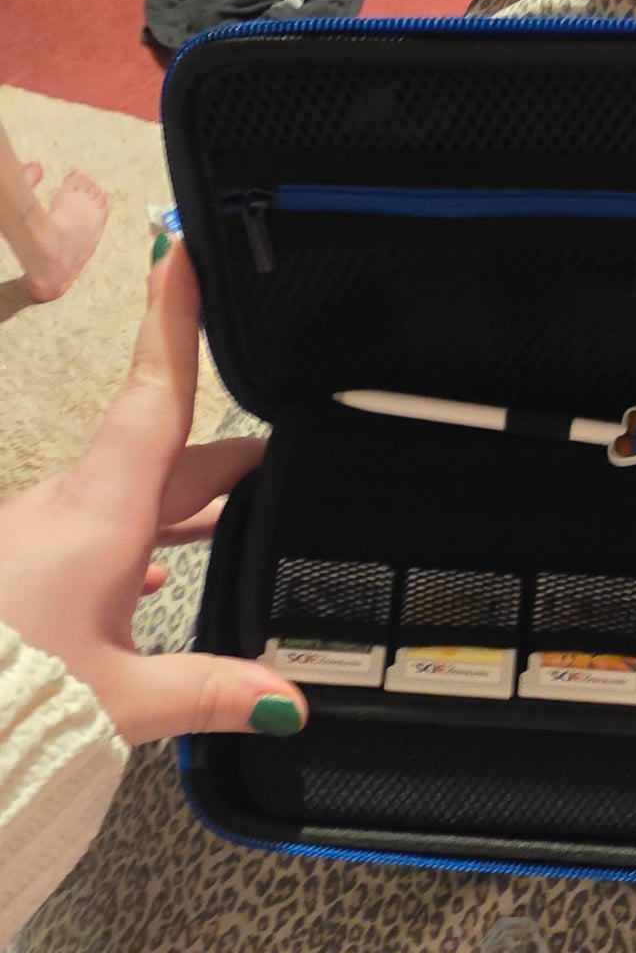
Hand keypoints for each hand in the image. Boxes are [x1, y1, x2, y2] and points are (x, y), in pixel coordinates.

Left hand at [0, 245, 307, 744]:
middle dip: (226, 450)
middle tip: (287, 442)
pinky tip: (155, 581)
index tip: (181, 251)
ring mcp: (42, 537)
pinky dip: (138, 546)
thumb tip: (291, 700)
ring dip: (187, 502)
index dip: (173, 323)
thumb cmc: (13, 695)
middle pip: (163, 456)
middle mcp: (69, 510)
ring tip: (243, 510)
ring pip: (131, 498)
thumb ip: (214, 691)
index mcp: (99, 517)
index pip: (153, 399)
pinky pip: (96, 537)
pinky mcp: (27, 568)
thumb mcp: (123, 699)